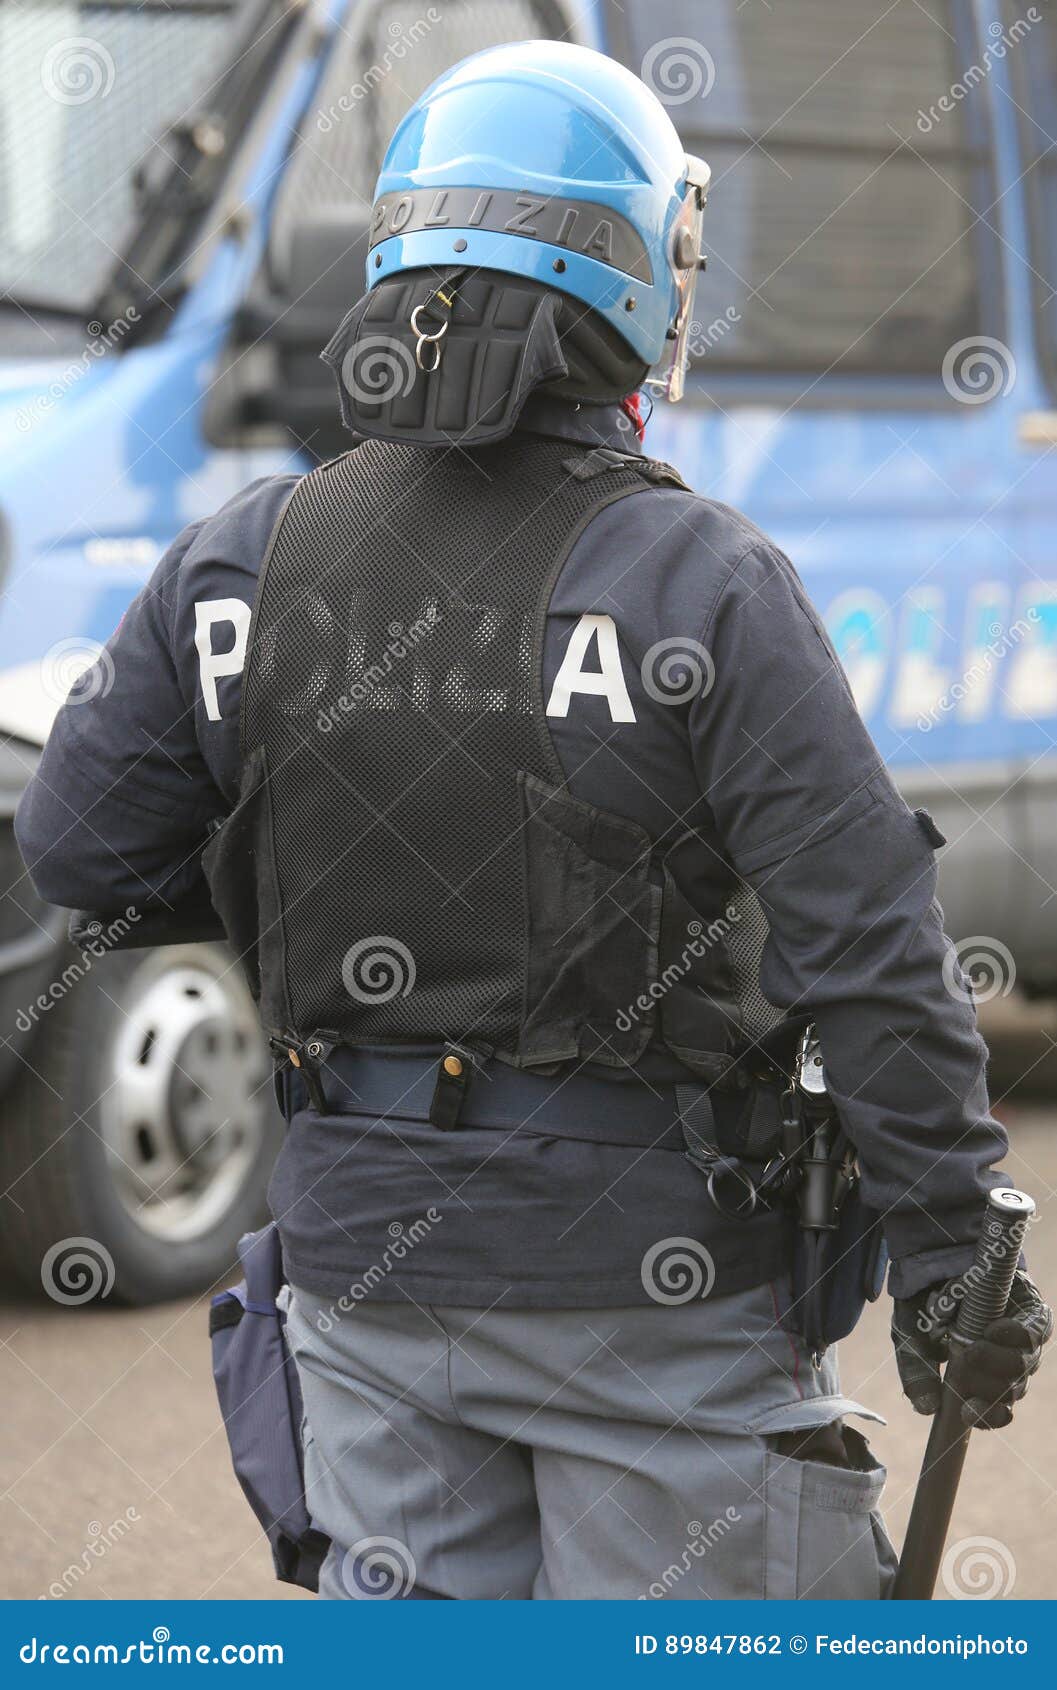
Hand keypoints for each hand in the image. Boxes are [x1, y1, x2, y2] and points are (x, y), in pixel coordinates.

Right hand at [892, 1268, 1051, 1428]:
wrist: (936, 1254)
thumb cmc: (924, 1300)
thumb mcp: (910, 1334)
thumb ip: (916, 1369)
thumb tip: (925, 1408)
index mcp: (977, 1377)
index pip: (993, 1410)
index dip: (988, 1417)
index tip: (969, 1412)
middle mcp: (1004, 1364)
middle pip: (1011, 1391)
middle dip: (988, 1387)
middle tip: (962, 1367)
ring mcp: (1021, 1340)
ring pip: (1024, 1367)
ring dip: (999, 1363)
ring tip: (972, 1348)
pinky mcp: (1033, 1315)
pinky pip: (1035, 1334)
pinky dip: (1016, 1335)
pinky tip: (995, 1329)